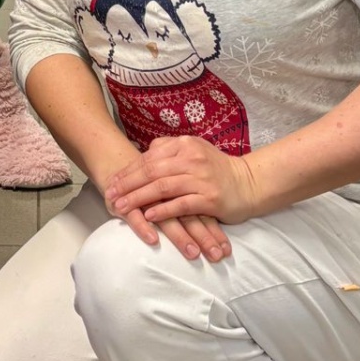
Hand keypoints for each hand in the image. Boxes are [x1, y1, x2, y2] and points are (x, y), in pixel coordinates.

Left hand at [106, 136, 262, 260]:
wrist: (248, 184)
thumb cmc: (216, 169)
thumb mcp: (194, 151)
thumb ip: (170, 150)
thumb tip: (145, 153)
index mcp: (185, 145)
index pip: (149, 157)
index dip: (129, 170)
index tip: (113, 181)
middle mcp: (192, 158)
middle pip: (152, 171)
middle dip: (128, 184)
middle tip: (110, 195)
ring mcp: (201, 178)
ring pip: (162, 187)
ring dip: (139, 198)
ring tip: (122, 207)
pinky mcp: (209, 198)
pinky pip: (181, 204)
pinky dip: (163, 210)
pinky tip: (149, 216)